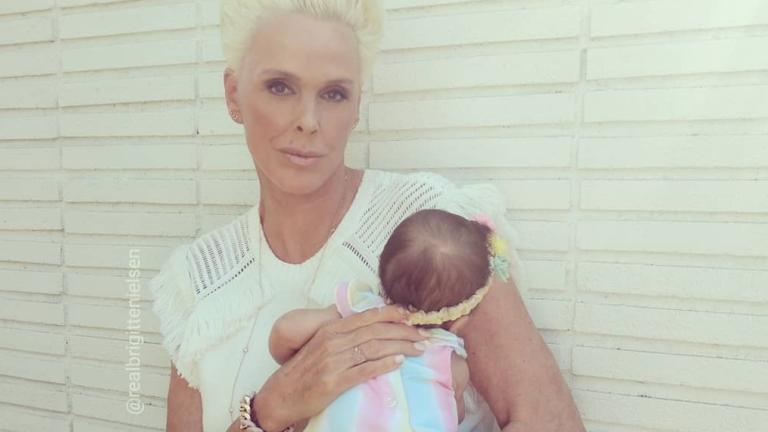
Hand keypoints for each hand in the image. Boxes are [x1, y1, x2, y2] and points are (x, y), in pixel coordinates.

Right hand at [254, 305, 426, 430]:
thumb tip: (367, 325)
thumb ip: (342, 334)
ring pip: (374, 347)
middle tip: (424, 334)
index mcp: (330, 330)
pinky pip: (364, 370)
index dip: (392, 313)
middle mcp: (332, 342)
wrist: (280, 396)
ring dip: (401, 346)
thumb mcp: (320, 345)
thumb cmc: (302, 371)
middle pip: (375, 330)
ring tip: (419, 348)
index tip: (411, 314)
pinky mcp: (334, 382)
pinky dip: (384, 364)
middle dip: (404, 330)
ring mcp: (333, 361)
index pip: (366, 316)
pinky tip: (399, 362)